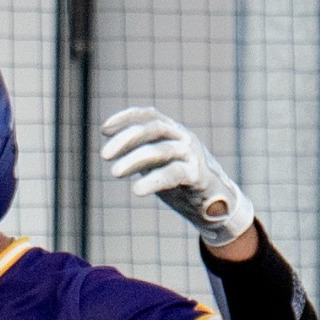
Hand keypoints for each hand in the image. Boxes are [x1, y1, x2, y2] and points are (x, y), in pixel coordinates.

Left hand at [99, 106, 254, 247]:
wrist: (215, 204)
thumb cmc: (182, 181)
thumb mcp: (158, 163)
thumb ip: (140, 154)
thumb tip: (110, 150)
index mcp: (173, 132)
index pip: (149, 115)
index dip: (126, 118)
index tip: (104, 130)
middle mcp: (183, 138)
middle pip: (154, 128)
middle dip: (126, 139)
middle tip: (104, 155)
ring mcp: (192, 155)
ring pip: (162, 150)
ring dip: (134, 160)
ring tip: (113, 172)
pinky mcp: (198, 176)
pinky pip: (174, 174)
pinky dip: (154, 180)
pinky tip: (137, 190)